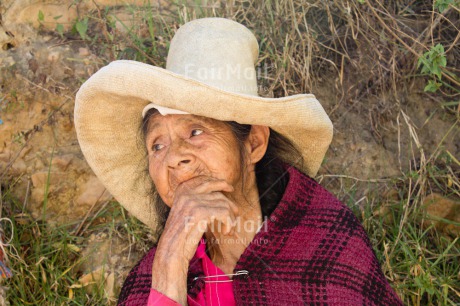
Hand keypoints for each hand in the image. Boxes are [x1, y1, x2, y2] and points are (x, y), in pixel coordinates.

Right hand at [151, 176, 238, 302]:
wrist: (171, 252)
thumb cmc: (179, 237)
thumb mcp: (185, 214)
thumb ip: (197, 203)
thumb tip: (219, 198)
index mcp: (181, 192)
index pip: (205, 181)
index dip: (219, 183)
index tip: (229, 187)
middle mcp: (186, 194)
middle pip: (217, 193)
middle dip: (229, 204)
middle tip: (236, 213)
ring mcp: (193, 202)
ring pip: (223, 204)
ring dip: (230, 218)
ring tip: (228, 229)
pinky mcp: (201, 212)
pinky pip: (224, 213)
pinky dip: (228, 223)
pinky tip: (225, 232)